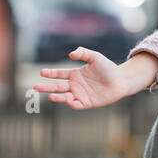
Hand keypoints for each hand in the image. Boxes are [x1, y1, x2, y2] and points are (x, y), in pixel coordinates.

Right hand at [34, 48, 157, 108]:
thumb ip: (84, 53)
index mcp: (75, 74)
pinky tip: (68, 99)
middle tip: (35, 87)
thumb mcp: (96, 57)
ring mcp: (80, 94)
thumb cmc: (109, 68)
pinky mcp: (87, 103)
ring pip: (64, 96)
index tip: (41, 72)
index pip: (59, 74)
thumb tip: (71, 54)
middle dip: (46, 87)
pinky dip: (71, 103)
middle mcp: (75, 85)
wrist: (122, 81)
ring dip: (57, 96)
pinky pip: (76, 105)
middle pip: (57, 86)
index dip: (50, 73)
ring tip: (50, 96)